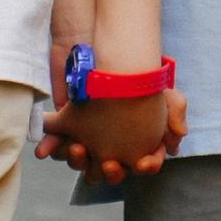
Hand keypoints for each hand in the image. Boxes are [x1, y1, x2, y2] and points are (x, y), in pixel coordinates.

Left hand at [49, 86, 181, 181]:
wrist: (107, 48)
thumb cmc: (138, 75)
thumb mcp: (166, 91)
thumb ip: (176, 114)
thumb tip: (176, 143)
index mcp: (133, 144)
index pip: (141, 165)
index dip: (145, 166)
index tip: (143, 162)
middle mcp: (108, 145)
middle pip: (107, 171)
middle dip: (108, 171)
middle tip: (109, 162)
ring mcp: (85, 136)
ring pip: (79, 161)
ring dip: (77, 160)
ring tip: (79, 148)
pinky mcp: (63, 124)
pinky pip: (54, 142)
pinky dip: (49, 147)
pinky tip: (44, 150)